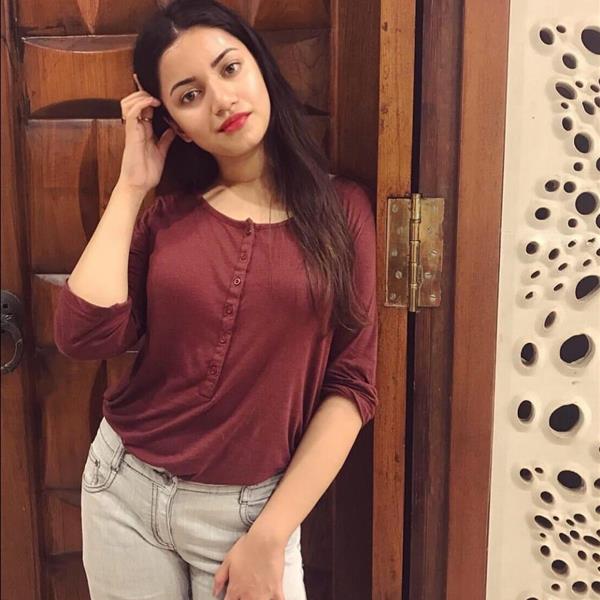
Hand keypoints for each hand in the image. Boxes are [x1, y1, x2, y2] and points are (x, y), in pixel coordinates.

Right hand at [117, 73, 176, 194]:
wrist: (138, 185)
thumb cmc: (147, 172)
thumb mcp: (161, 152)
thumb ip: (165, 139)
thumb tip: (173, 130)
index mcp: (142, 131)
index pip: (142, 108)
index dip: (148, 98)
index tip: (159, 93)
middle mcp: (135, 128)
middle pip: (132, 102)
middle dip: (143, 93)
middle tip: (157, 94)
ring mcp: (132, 131)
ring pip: (128, 104)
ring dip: (140, 97)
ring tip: (154, 99)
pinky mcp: (131, 135)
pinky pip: (131, 114)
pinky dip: (140, 105)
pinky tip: (151, 104)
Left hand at [213, 531, 285, 599]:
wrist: (265, 540)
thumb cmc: (247, 547)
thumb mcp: (228, 560)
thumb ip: (219, 578)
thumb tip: (215, 592)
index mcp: (235, 588)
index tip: (233, 596)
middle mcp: (248, 595)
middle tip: (246, 592)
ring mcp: (263, 594)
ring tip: (258, 594)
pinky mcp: (276, 590)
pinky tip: (273, 597)